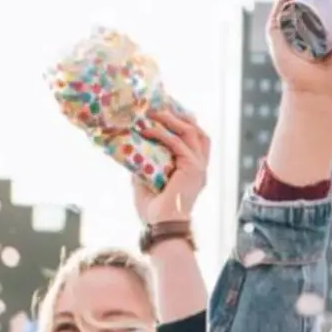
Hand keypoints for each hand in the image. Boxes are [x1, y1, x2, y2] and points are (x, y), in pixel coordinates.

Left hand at [133, 109, 210, 224]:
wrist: (161, 226)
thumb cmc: (154, 210)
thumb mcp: (147, 179)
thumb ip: (146, 163)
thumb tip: (131, 146)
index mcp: (195, 170)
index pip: (198, 140)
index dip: (186, 123)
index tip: (167, 110)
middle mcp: (201, 167)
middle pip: (199, 132)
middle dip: (181, 116)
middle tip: (161, 106)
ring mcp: (199, 168)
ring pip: (191, 133)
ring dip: (172, 120)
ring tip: (153, 112)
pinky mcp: (192, 169)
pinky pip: (178, 144)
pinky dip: (162, 133)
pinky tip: (148, 128)